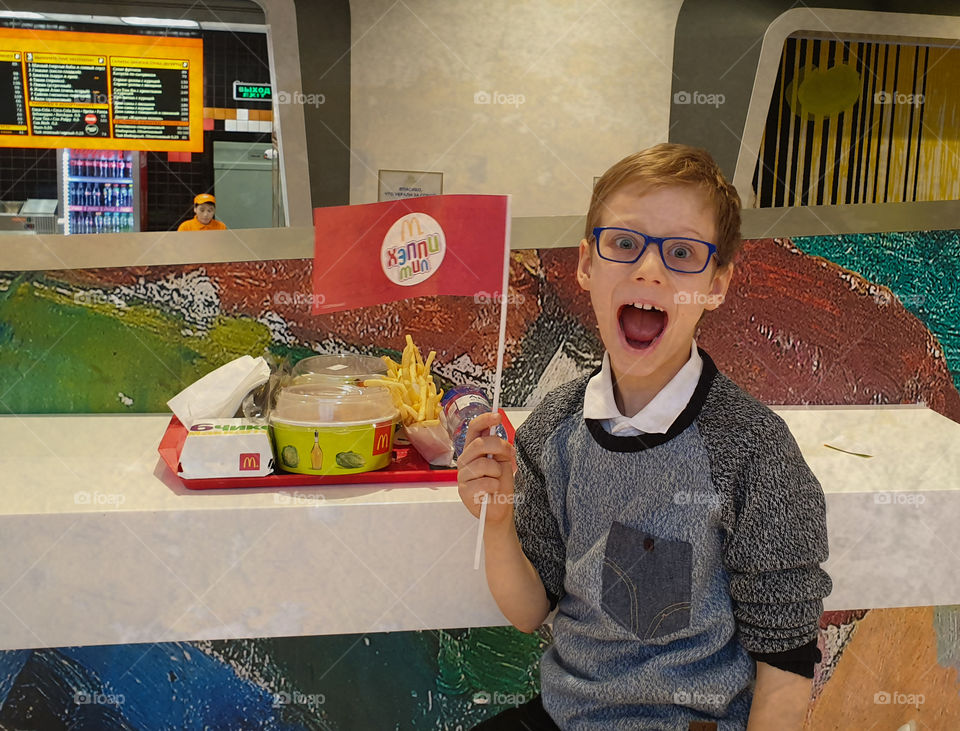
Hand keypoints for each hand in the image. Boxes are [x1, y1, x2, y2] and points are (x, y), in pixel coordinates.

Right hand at [456, 411, 515, 526]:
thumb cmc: (500, 485)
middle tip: (509, 455)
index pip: (474, 429)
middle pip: (480, 443)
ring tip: (496, 480)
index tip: (497, 416)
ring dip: (497, 472)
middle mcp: (465, 460)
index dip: (484, 420)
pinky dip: (495, 486)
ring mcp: (463, 475)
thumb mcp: (503, 462)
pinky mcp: (464, 491)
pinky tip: (492, 491)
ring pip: (484, 464)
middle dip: (500, 447)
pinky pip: (484, 482)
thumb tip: (496, 430)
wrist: (500, 510)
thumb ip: (498, 447)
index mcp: (473, 450)